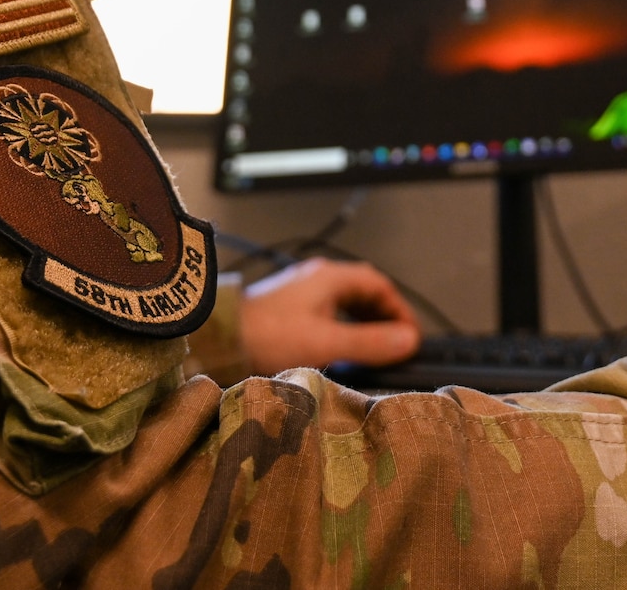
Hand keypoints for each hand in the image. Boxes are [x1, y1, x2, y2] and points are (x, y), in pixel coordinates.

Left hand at [240, 258, 421, 374]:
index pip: (379, 285)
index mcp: (330, 277)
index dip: (399, 310)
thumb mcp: (326, 343)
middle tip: (395, 344)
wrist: (217, 337)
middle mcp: (317, 278)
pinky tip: (339, 350)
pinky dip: (342, 329)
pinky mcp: (287, 308)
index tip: (409, 336)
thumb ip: (369, 343)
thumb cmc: (267, 336)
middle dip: (383, 317)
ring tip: (372, 350)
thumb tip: (408, 341)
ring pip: (344, 303)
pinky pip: (326, 313)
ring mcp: (300, 292)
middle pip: (363, 292)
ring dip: (362, 323)